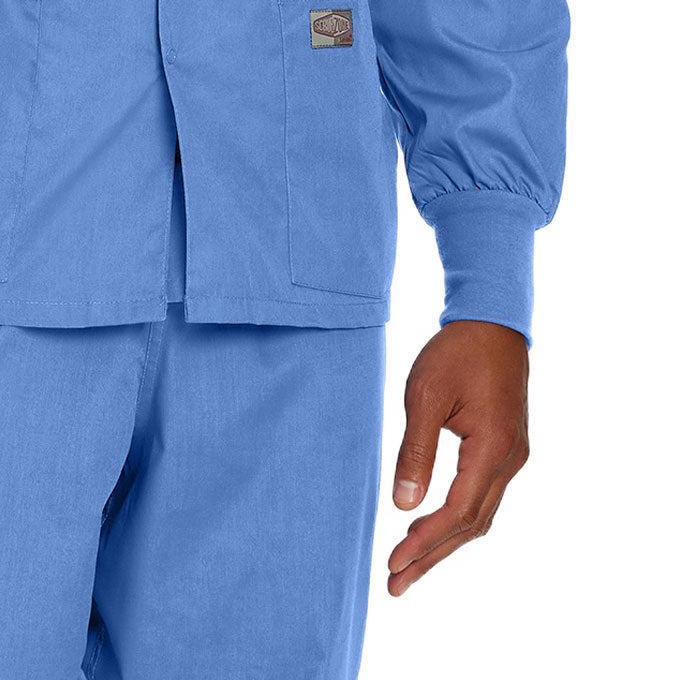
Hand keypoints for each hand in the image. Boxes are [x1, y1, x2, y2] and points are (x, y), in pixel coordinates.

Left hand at [388, 320, 528, 594]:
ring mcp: (512, 456)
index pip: (458, 513)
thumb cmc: (456, 352)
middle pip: (472, 525)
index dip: (425, 543)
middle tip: (395, 585)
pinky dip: (456, 517)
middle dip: (432, 557)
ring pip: (480, 514)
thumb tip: (403, 505)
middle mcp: (510, 461)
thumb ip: (416, 450)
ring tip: (407, 564)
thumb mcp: (426, 395)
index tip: (393, 563)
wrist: (493, 320)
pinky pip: (483, 496)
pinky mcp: (506, 447)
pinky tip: (431, 524)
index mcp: (492, 450)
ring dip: (444, 542)